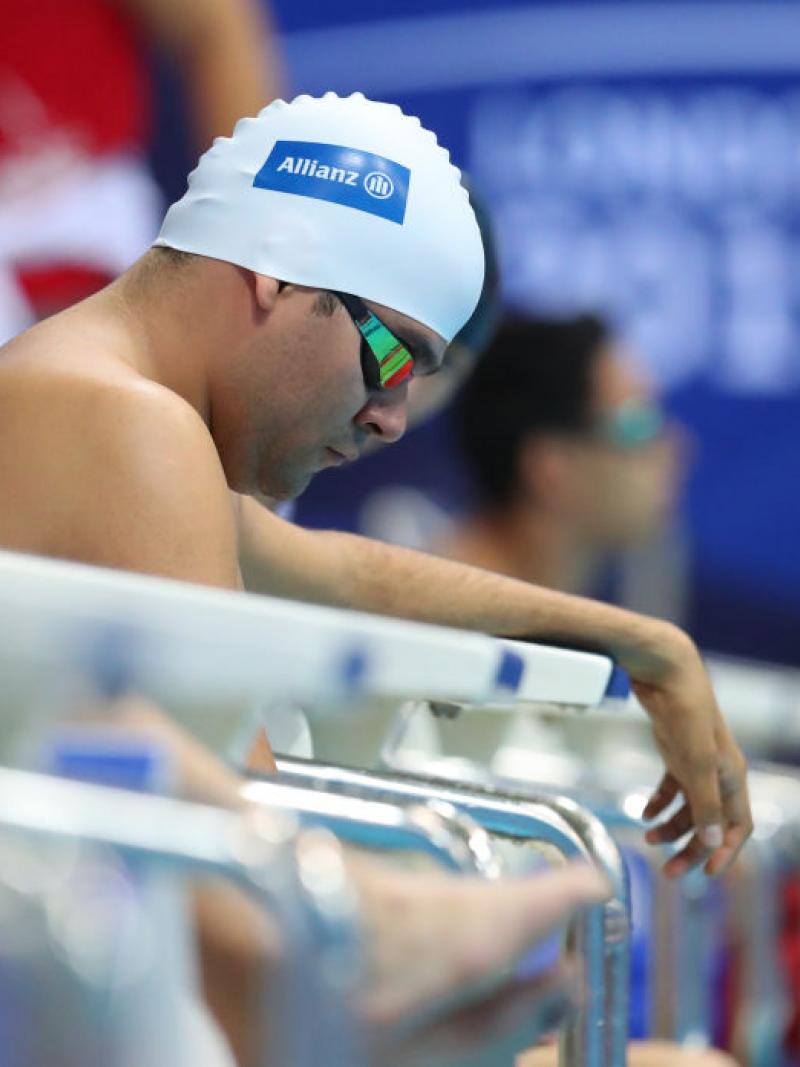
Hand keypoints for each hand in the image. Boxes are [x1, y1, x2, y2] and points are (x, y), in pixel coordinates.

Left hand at [620, 624, 751, 877]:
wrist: (666, 673)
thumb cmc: (686, 713)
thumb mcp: (695, 761)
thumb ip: (703, 802)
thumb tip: (710, 844)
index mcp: (732, 777)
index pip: (738, 826)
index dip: (726, 852)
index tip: (708, 875)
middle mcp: (718, 773)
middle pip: (710, 823)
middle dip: (692, 849)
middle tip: (669, 872)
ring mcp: (696, 762)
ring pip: (689, 807)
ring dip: (672, 827)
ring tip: (649, 839)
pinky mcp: (675, 752)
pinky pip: (672, 788)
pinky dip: (660, 804)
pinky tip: (644, 814)